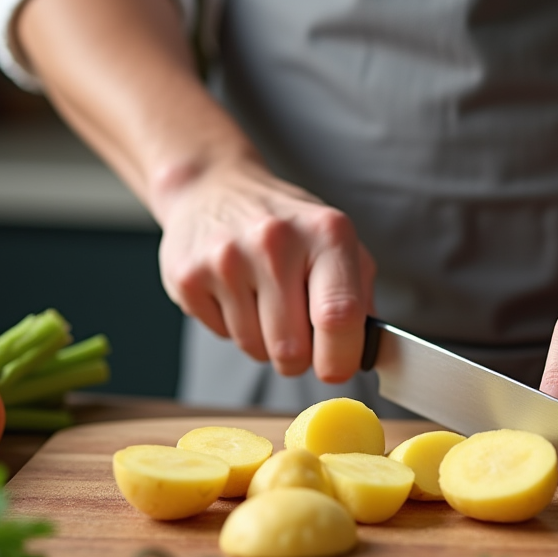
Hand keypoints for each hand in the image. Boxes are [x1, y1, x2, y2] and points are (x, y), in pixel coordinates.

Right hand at [154, 158, 375, 381]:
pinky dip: (232, 328)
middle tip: (297, 333)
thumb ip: (359, 296)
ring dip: (264, 342)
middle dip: (298, 357)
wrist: (214, 188)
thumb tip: (368, 352)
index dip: (340, 358)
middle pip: (292, 349)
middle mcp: (275, 241)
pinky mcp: (189, 276)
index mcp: (326, 233)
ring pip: (255, 348)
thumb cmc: (287, 225)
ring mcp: (227, 258)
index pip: (339, 317)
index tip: (338, 368)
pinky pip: (222, 336)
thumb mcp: (337, 243)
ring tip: (263, 302)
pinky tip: (235, 293)